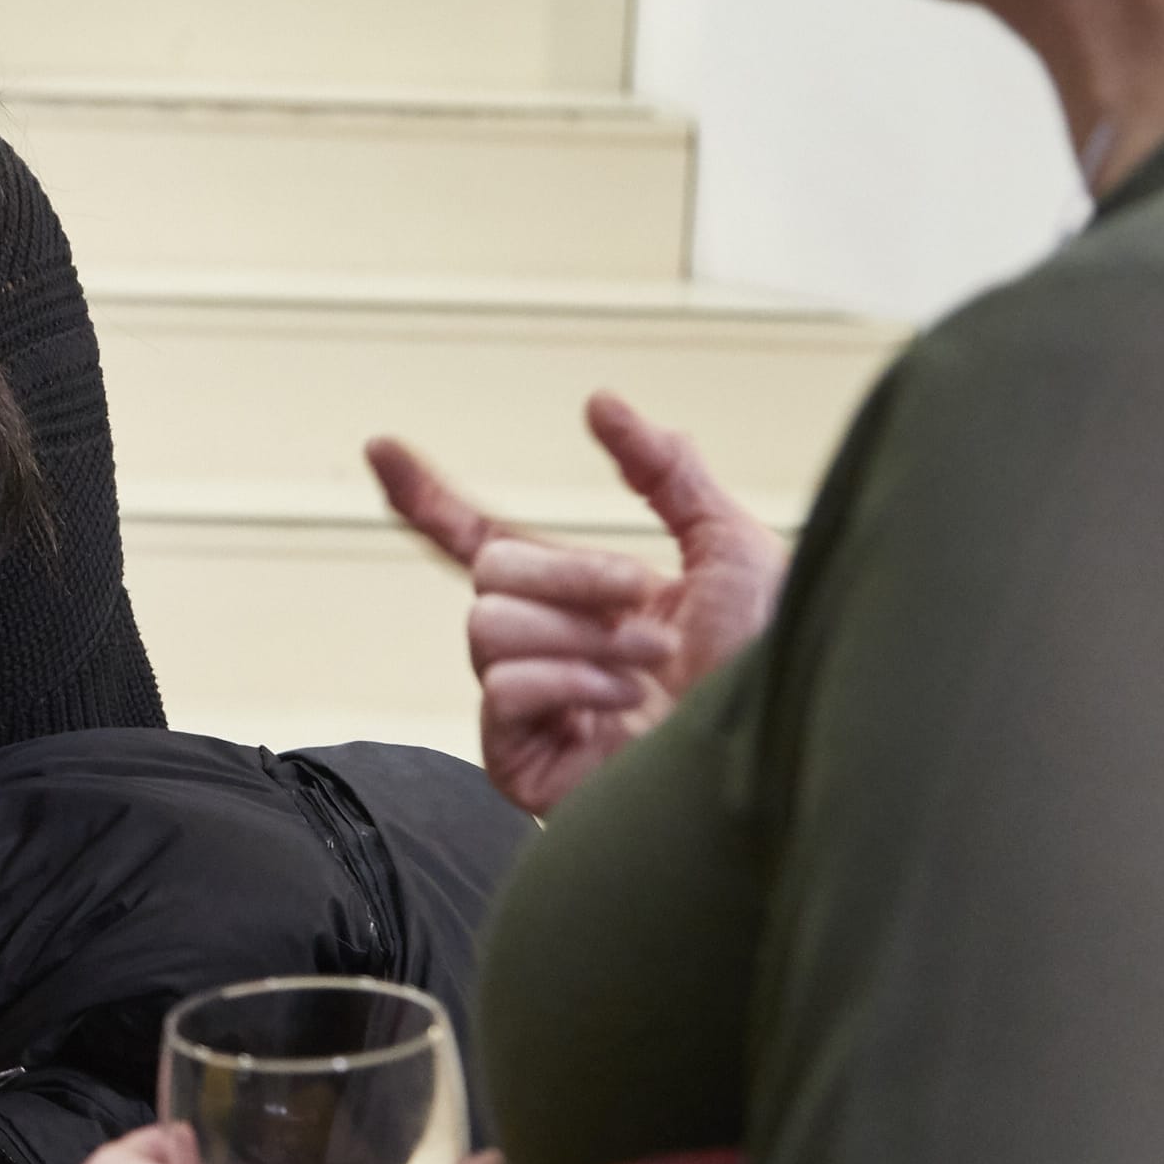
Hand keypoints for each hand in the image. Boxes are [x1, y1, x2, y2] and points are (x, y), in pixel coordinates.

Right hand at [366, 392, 788, 815]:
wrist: (781, 757)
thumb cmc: (768, 669)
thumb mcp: (732, 549)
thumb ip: (666, 471)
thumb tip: (598, 402)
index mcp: (583, 601)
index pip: (482, 545)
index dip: (430, 500)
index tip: (382, 450)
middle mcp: (546, 649)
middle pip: (491, 573)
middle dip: (570, 574)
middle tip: (643, 597)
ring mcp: (528, 709)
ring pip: (487, 627)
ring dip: (580, 636)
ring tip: (651, 664)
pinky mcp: (519, 761)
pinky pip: (501, 688)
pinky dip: (567, 683)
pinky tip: (624, 705)